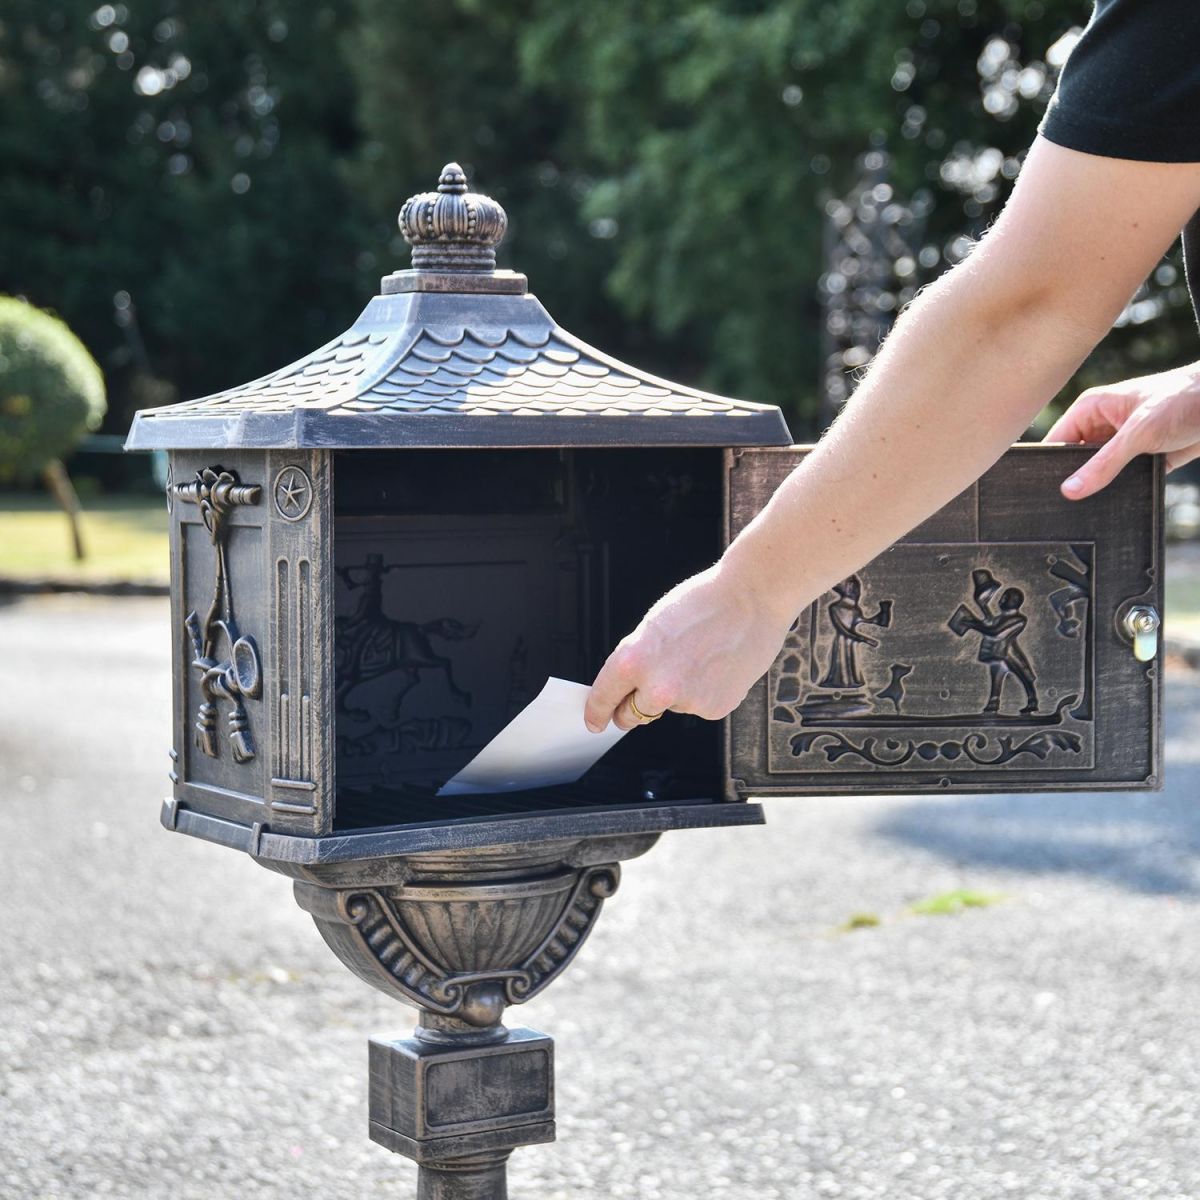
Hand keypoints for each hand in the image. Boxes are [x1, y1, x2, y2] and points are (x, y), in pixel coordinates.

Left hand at [583, 559, 798, 732]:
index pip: (604, 697)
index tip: (593, 721)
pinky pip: (698, 706)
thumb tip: (629, 688)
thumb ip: (637, 661)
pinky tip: (717, 666)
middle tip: (642, 696)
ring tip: (698, 659)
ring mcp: (688, 701)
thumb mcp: (652, 627)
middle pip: (631, 716)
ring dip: (676, 694)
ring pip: (669, 707)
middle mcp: (658, 687)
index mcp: (633, 660)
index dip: (596, 712)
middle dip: (631, 711)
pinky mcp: (714, 709)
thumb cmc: (703, 603)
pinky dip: (704, 692)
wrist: (752, 598)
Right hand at [1047, 361, 1199, 498]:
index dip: (1047, 465)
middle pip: (1074, 461)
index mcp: (1091, 409)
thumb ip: (1103, 464)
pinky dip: (1123, 490)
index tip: (1041, 490)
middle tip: (1067, 504)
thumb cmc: (1183, 400)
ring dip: (1101, 486)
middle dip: (1074, 480)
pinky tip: (1118, 501)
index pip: (1056, 441)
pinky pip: (1123, 480)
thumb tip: (1070, 491)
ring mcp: (1123, 444)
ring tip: (1092, 505)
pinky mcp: (1144, 458)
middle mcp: (1103, 426)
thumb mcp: (1138, 434)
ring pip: (1099, 473)